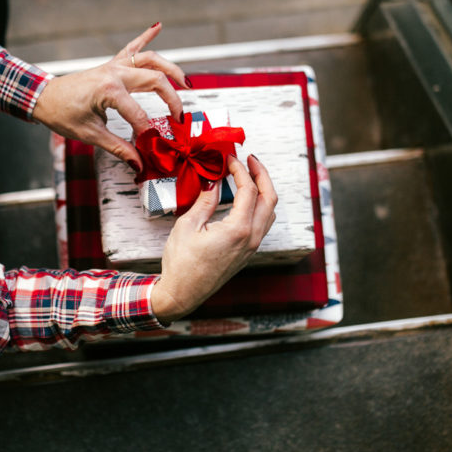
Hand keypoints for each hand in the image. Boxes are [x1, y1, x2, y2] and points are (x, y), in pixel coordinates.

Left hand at [32, 22, 187, 170]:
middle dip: (172, 99)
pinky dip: (145, 36)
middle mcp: (114, 73)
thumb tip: (138, 162)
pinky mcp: (110, 65)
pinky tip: (157, 26)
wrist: (43, 98)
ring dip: (170, 68)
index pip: (139, 114)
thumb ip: (118, 148)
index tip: (152, 144)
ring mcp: (113, 66)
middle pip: (155, 80)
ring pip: (149, 60)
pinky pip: (131, 48)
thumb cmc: (61, 113)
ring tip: (185, 81)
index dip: (147, 132)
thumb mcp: (90, 134)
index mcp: (109, 90)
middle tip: (180, 117)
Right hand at [151, 155, 277, 323]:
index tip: (229, 158)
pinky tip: (245, 198)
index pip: (249, 190)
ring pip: (269, 212)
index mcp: (238, 230)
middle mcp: (251, 238)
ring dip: (263, 190)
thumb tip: (214, 180)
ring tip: (248, 175)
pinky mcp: (248, 252)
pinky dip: (259, 205)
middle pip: (270, 198)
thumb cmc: (182, 263)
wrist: (183, 293)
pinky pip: (263, 223)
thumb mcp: (188, 225)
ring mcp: (252, 246)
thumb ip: (206, 200)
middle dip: (262, 175)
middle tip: (250, 160)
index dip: (240, 169)